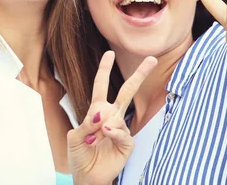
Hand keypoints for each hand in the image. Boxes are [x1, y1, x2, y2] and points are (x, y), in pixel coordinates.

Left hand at [68, 51, 156, 184]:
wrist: (87, 177)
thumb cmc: (79, 155)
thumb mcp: (74, 137)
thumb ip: (85, 124)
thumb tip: (101, 116)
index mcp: (97, 110)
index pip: (101, 85)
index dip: (104, 69)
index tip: (109, 53)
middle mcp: (111, 116)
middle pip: (127, 91)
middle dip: (139, 75)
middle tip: (152, 59)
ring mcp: (121, 129)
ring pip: (118, 115)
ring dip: (103, 125)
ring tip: (93, 138)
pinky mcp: (127, 143)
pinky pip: (122, 132)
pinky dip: (113, 132)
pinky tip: (106, 133)